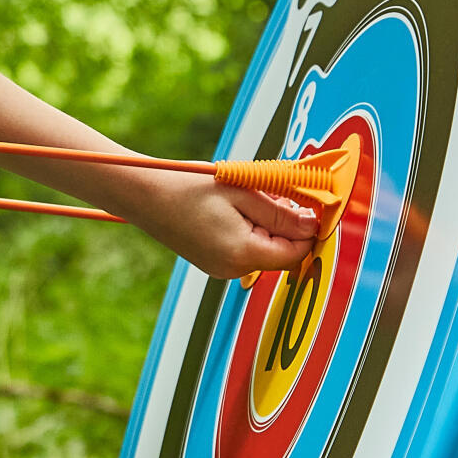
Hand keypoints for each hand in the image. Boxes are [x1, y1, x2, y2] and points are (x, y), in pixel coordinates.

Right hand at [113, 172, 317, 282]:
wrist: (143, 195)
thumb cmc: (188, 188)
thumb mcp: (243, 191)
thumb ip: (283, 213)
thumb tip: (313, 225)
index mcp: (244, 254)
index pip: (298, 251)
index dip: (311, 227)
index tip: (314, 202)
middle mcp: (234, 269)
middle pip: (283, 251)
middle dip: (289, 222)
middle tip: (276, 190)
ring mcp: (221, 268)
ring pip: (266, 249)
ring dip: (270, 223)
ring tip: (251, 193)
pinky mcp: (213, 261)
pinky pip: (246, 248)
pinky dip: (252, 228)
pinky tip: (237, 205)